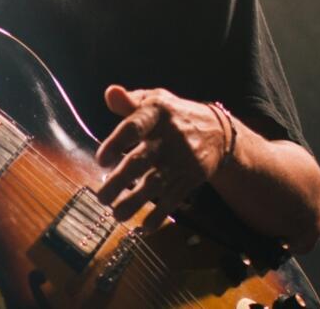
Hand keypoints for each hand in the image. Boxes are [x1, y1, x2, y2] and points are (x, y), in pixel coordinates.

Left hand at [93, 85, 228, 231]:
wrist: (218, 131)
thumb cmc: (172, 115)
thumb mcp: (154, 100)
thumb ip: (129, 101)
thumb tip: (110, 93)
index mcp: (156, 114)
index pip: (134, 127)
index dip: (117, 143)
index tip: (101, 160)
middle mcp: (169, 138)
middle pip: (141, 160)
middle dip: (120, 180)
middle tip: (101, 197)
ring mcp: (181, 160)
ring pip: (155, 184)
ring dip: (135, 202)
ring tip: (116, 214)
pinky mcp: (190, 178)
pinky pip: (174, 199)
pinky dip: (160, 215)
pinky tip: (144, 227)